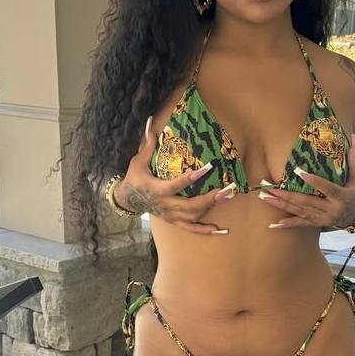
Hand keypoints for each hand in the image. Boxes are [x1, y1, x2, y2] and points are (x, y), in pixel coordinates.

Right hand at [112, 115, 232, 234]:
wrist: (128, 200)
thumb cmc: (134, 178)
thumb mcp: (137, 162)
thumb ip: (148, 146)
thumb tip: (150, 125)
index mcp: (157, 190)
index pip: (177, 185)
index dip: (192, 177)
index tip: (208, 168)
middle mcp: (165, 205)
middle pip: (189, 206)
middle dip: (208, 199)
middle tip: (225, 190)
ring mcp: (170, 215)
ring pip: (192, 217)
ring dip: (210, 209)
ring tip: (226, 198)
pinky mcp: (173, 221)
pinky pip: (190, 229)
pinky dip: (205, 230)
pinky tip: (220, 230)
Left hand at [259, 133, 354, 229]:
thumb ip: (354, 159)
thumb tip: (353, 136)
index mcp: (342, 197)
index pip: (327, 188)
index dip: (314, 181)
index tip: (300, 173)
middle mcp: (331, 210)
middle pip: (307, 202)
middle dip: (287, 196)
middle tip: (270, 189)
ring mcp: (322, 219)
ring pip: (299, 211)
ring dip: (281, 205)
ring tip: (265, 198)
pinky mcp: (316, 224)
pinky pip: (300, 224)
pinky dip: (286, 224)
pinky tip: (273, 224)